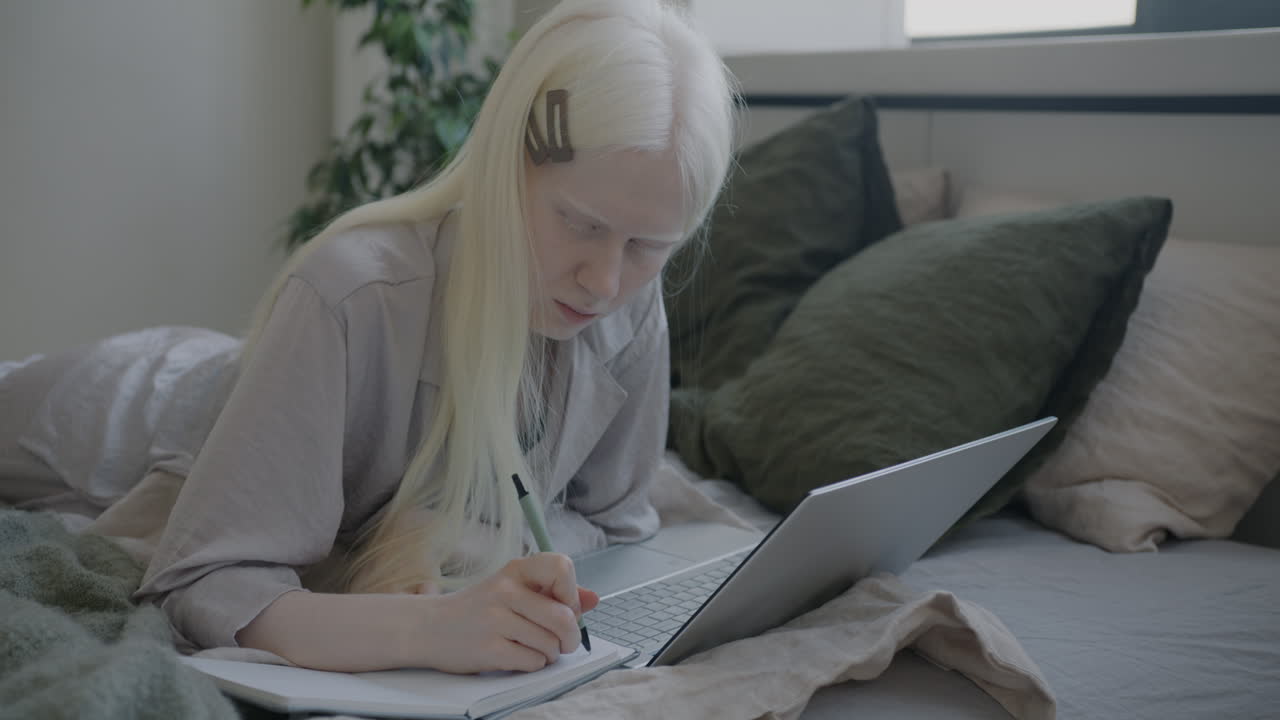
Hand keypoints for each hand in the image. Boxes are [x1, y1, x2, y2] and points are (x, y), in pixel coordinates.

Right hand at [410, 553, 599, 673]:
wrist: (428, 628)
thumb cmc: (477, 609)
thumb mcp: (512, 590)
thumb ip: (553, 592)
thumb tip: (594, 599)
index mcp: (515, 570)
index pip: (562, 566)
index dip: (572, 592)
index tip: (565, 606)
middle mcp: (505, 590)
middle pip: (564, 616)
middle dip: (570, 637)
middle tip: (562, 642)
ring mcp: (496, 620)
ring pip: (551, 643)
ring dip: (550, 653)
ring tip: (533, 648)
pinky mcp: (489, 649)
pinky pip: (534, 661)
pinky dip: (534, 664)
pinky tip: (518, 656)